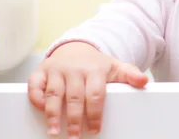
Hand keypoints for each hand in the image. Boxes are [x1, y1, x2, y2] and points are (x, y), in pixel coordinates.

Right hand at [27, 41, 147, 137]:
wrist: (76, 48)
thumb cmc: (96, 64)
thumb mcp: (115, 67)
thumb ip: (130, 75)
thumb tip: (144, 81)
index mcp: (94, 70)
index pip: (95, 94)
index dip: (95, 113)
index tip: (95, 129)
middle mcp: (74, 69)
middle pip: (75, 97)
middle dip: (75, 119)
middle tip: (75, 136)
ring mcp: (57, 69)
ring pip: (54, 93)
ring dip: (53, 114)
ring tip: (54, 131)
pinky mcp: (41, 71)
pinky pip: (35, 85)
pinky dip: (36, 97)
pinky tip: (41, 110)